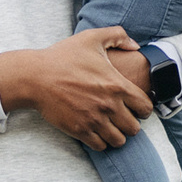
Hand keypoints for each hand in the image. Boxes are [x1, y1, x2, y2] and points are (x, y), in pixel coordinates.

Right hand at [0, 26, 151, 149]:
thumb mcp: (91, 38)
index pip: (145, 107)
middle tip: (123, 118)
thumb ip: (118, 35)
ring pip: (119, 140)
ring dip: (117, 135)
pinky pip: (100, 146)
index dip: (144, 108)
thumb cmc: (63, 56)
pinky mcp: (79, 130)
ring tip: (111, 127)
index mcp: (117, 85)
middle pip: (134, 128)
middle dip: (131, 124)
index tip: (136, 106)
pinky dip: (101, 142)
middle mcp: (109, 105)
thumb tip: (135, 46)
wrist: (35, 77)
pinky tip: (97, 132)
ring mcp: (94, 120)